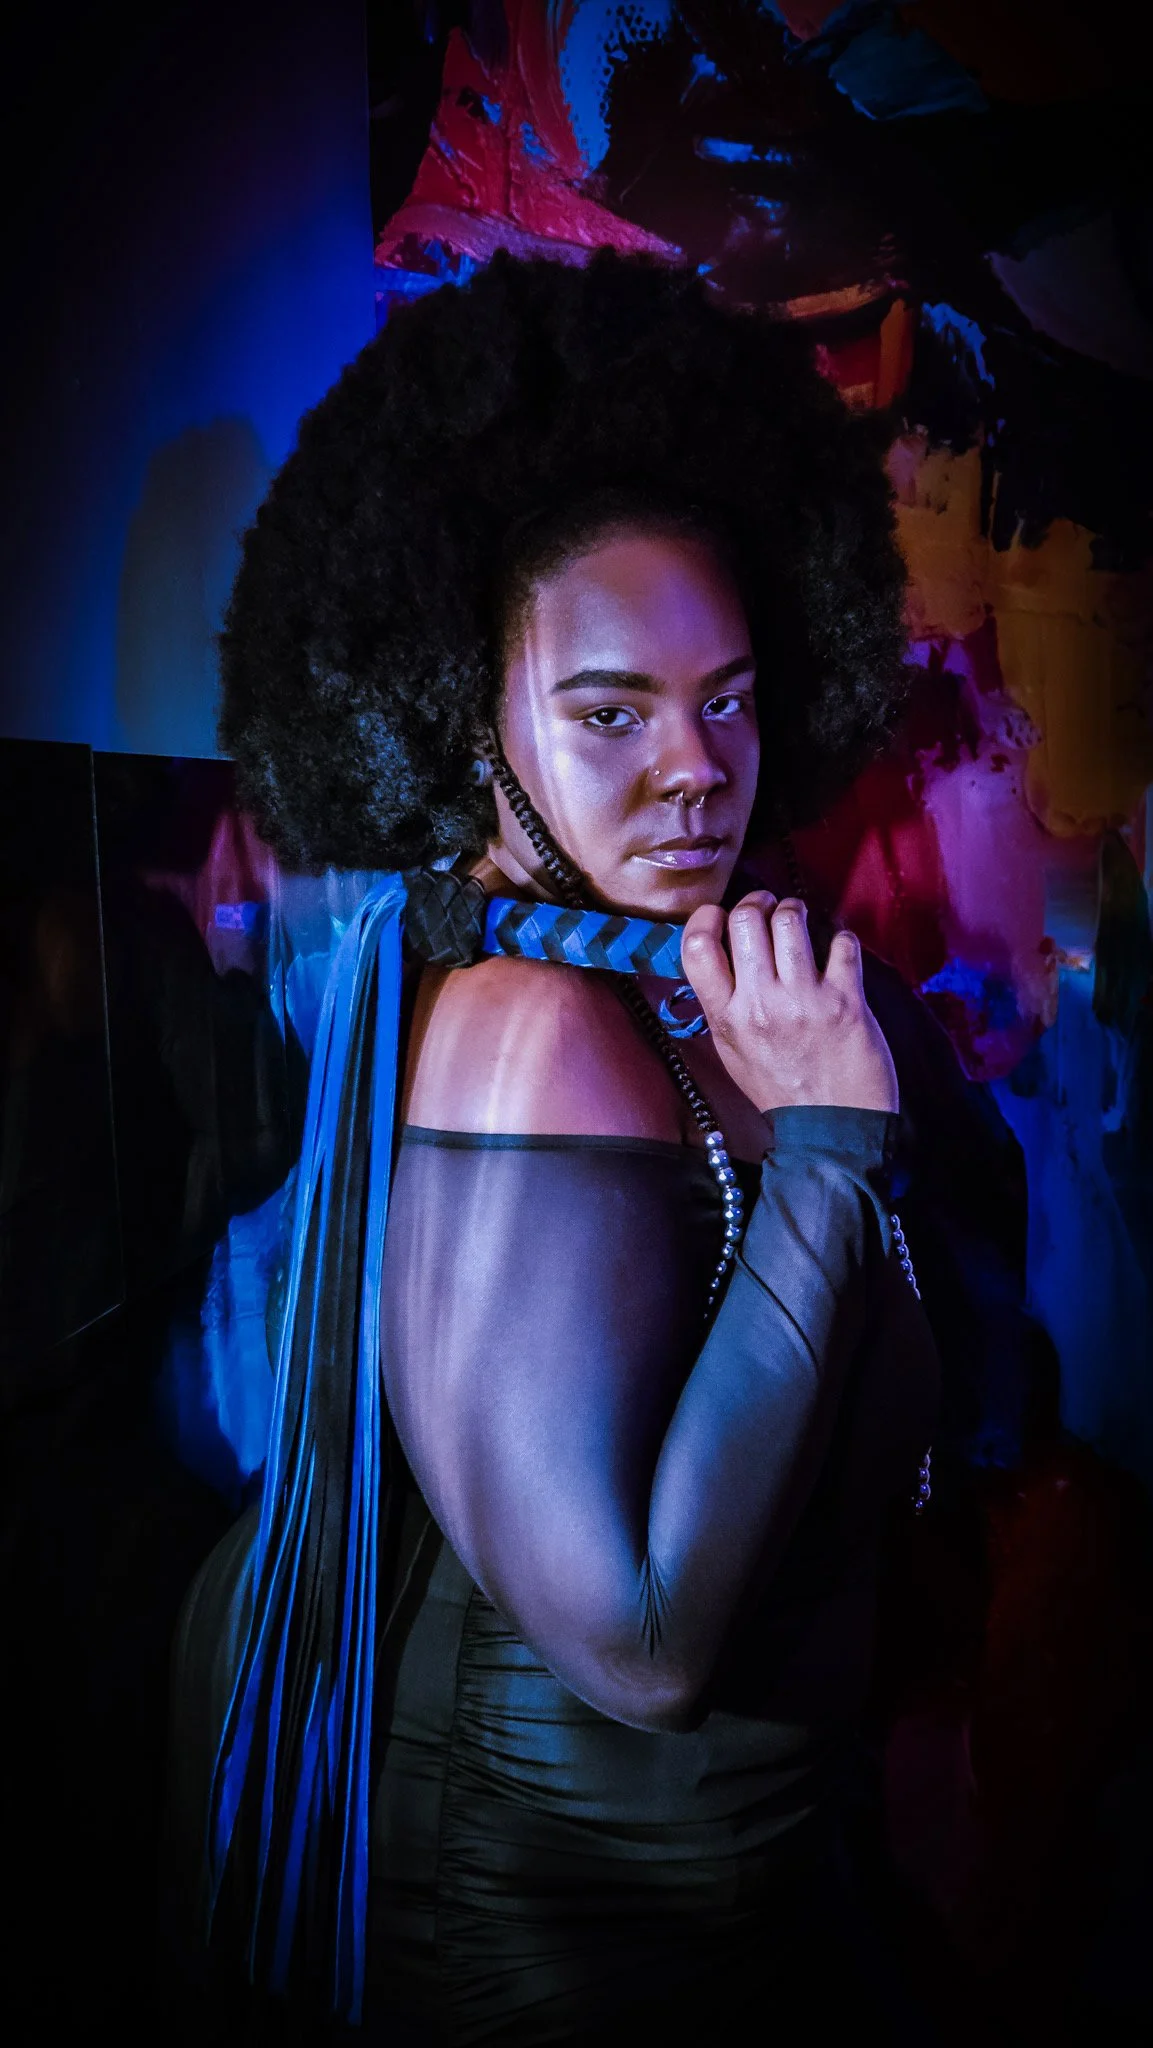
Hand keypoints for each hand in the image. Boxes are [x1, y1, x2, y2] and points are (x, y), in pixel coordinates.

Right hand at [681, 892, 898, 1113]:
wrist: (832, 1132)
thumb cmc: (781, 1091)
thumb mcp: (732, 1053)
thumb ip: (721, 1005)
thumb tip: (718, 955)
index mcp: (725, 1018)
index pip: (696, 946)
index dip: (707, 916)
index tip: (722, 915)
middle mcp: (760, 1005)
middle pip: (745, 918)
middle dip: (758, 902)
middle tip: (769, 909)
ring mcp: (804, 1001)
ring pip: (791, 919)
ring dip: (796, 911)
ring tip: (801, 922)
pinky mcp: (846, 1001)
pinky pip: (841, 943)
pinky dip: (841, 940)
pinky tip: (838, 954)